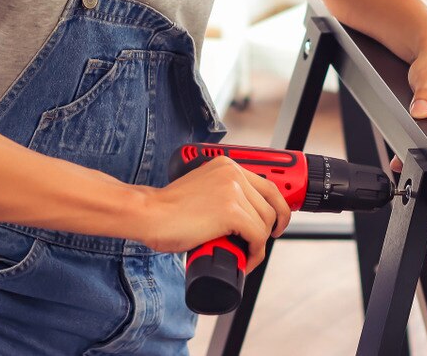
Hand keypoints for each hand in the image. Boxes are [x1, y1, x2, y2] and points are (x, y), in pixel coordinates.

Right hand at [137, 156, 292, 271]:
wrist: (148, 214)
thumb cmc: (168, 209)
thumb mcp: (202, 189)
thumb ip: (222, 192)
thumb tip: (244, 216)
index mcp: (227, 165)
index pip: (268, 185)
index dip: (278, 207)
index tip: (276, 223)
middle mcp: (233, 173)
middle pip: (272, 204)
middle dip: (274, 227)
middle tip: (262, 243)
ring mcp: (233, 191)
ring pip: (265, 223)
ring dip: (258, 244)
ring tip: (244, 256)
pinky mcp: (231, 212)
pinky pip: (257, 236)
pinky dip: (254, 253)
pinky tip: (243, 260)